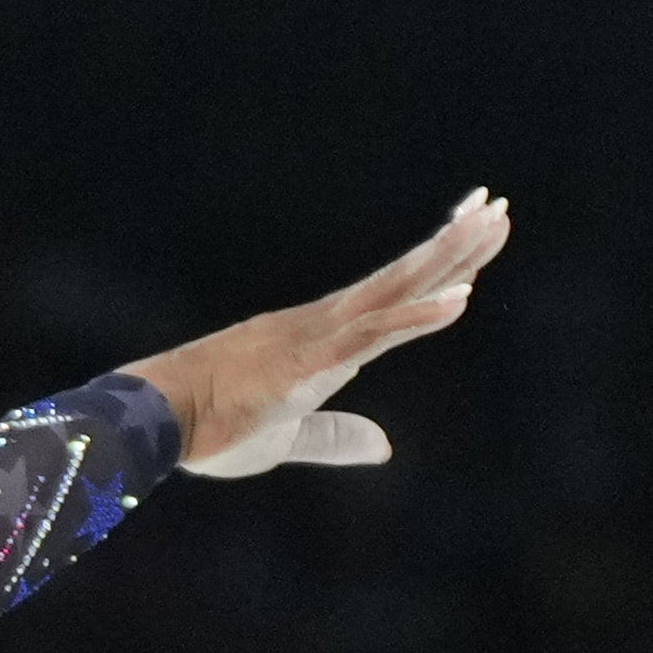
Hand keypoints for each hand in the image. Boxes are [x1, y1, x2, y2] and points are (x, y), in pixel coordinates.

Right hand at [130, 190, 506, 478]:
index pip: (389, 295)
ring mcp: (318, 337)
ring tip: (494, 223)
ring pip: (397, 291)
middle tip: (497, 206)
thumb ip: (336, 439)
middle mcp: (323, 325)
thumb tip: (385, 447)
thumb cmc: (208, 429)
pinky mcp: (310, 362)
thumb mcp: (285, 440)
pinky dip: (418, 316)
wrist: (154, 421)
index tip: (470, 232)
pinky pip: (375, 334)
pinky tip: (461, 299)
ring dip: (449, 258)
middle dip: (454, 243)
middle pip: (402, 278)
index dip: (433, 267)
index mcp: (320, 340)